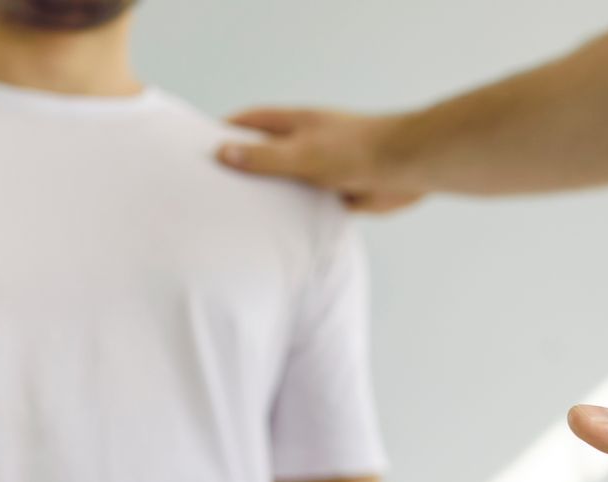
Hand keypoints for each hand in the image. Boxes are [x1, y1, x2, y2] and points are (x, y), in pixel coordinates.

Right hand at [218, 108, 425, 211]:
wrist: (406, 168)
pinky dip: (294, 217)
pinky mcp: (337, 194)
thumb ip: (264, 157)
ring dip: (269, 197)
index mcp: (295, 125)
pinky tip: (276, 234)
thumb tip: (222, 153)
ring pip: (286, 183)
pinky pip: (307, 206)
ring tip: (236, 216)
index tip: (201, 146)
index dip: (226, 131)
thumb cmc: (357, 150)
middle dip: (243, 167)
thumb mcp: (302, 154)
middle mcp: (306, 144)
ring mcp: (321, 169)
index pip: (251, 122)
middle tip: (212, 187)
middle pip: (266, 154)